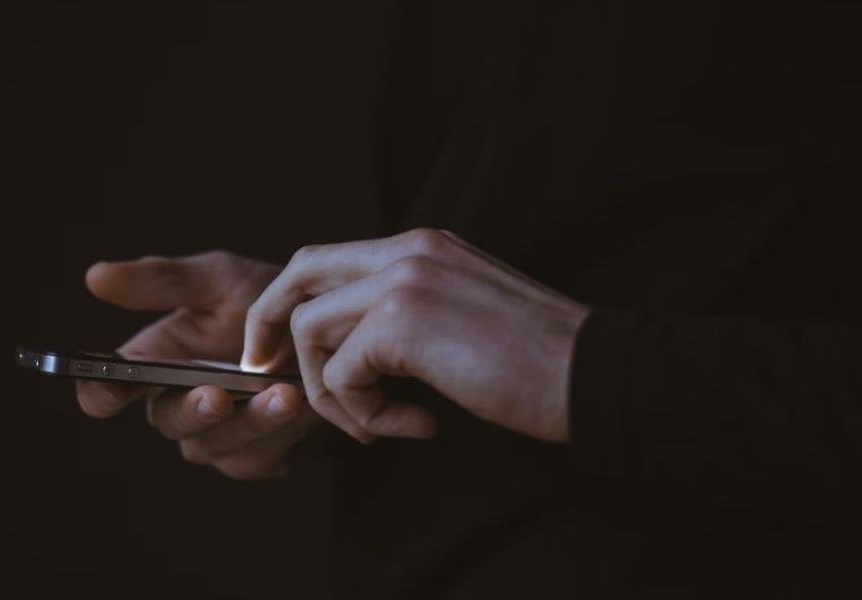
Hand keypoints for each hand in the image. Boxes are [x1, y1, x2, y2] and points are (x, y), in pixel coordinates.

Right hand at [76, 251, 323, 478]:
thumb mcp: (218, 279)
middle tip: (218, 396)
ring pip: (216, 445)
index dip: (101, 393)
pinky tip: (304, 405)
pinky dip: (282, 432)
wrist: (333, 331)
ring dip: (251, 422)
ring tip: (284, 394)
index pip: (105, 391)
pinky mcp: (258, 458)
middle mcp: (178, 406)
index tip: (112, 388)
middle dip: (193, 410)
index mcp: (153, 364)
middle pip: (167, 422)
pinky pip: (260, 457)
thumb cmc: (267, 301)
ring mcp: (217, 438)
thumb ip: (161, 281)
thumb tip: (95, 276)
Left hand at [241, 229, 590, 443]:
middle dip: (269, 325)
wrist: (595, 375)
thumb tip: (350, 350)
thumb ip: (405, 315)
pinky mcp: (403, 322)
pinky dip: (363, 414)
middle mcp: (406, 250)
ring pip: (310, 329)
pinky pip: (342, 374)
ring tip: (376, 424)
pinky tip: (414, 426)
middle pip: (298, 273)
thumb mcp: (461, 317)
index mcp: (421, 246)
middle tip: (265, 373)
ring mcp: (403, 280)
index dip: (290, 304)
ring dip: (330, 391)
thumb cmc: (538, 363)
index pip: (325, 259)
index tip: (279, 350)